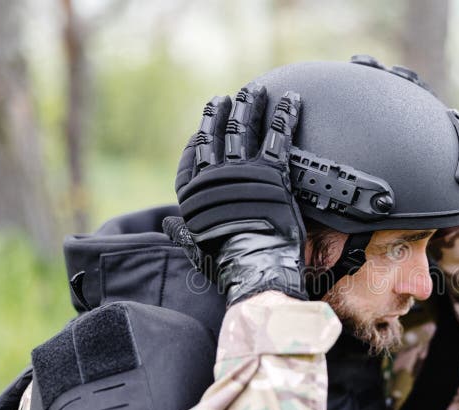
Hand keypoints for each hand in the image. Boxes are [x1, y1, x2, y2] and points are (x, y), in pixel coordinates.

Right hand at [174, 83, 306, 305]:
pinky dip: (286, 116)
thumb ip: (181, 232)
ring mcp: (245, 171)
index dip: (200, 137)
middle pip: (218, 134)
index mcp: (196, 192)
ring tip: (254, 90)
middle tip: (229, 97)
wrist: (254, 268)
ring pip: (245, 128)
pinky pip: (279, 137)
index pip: (194, 155)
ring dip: (250, 106)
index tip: (203, 126)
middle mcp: (217, 175)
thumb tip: (167, 225)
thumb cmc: (224, 264)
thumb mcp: (194, 249)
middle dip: (224, 112)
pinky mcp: (274, 173)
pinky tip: (291, 100)